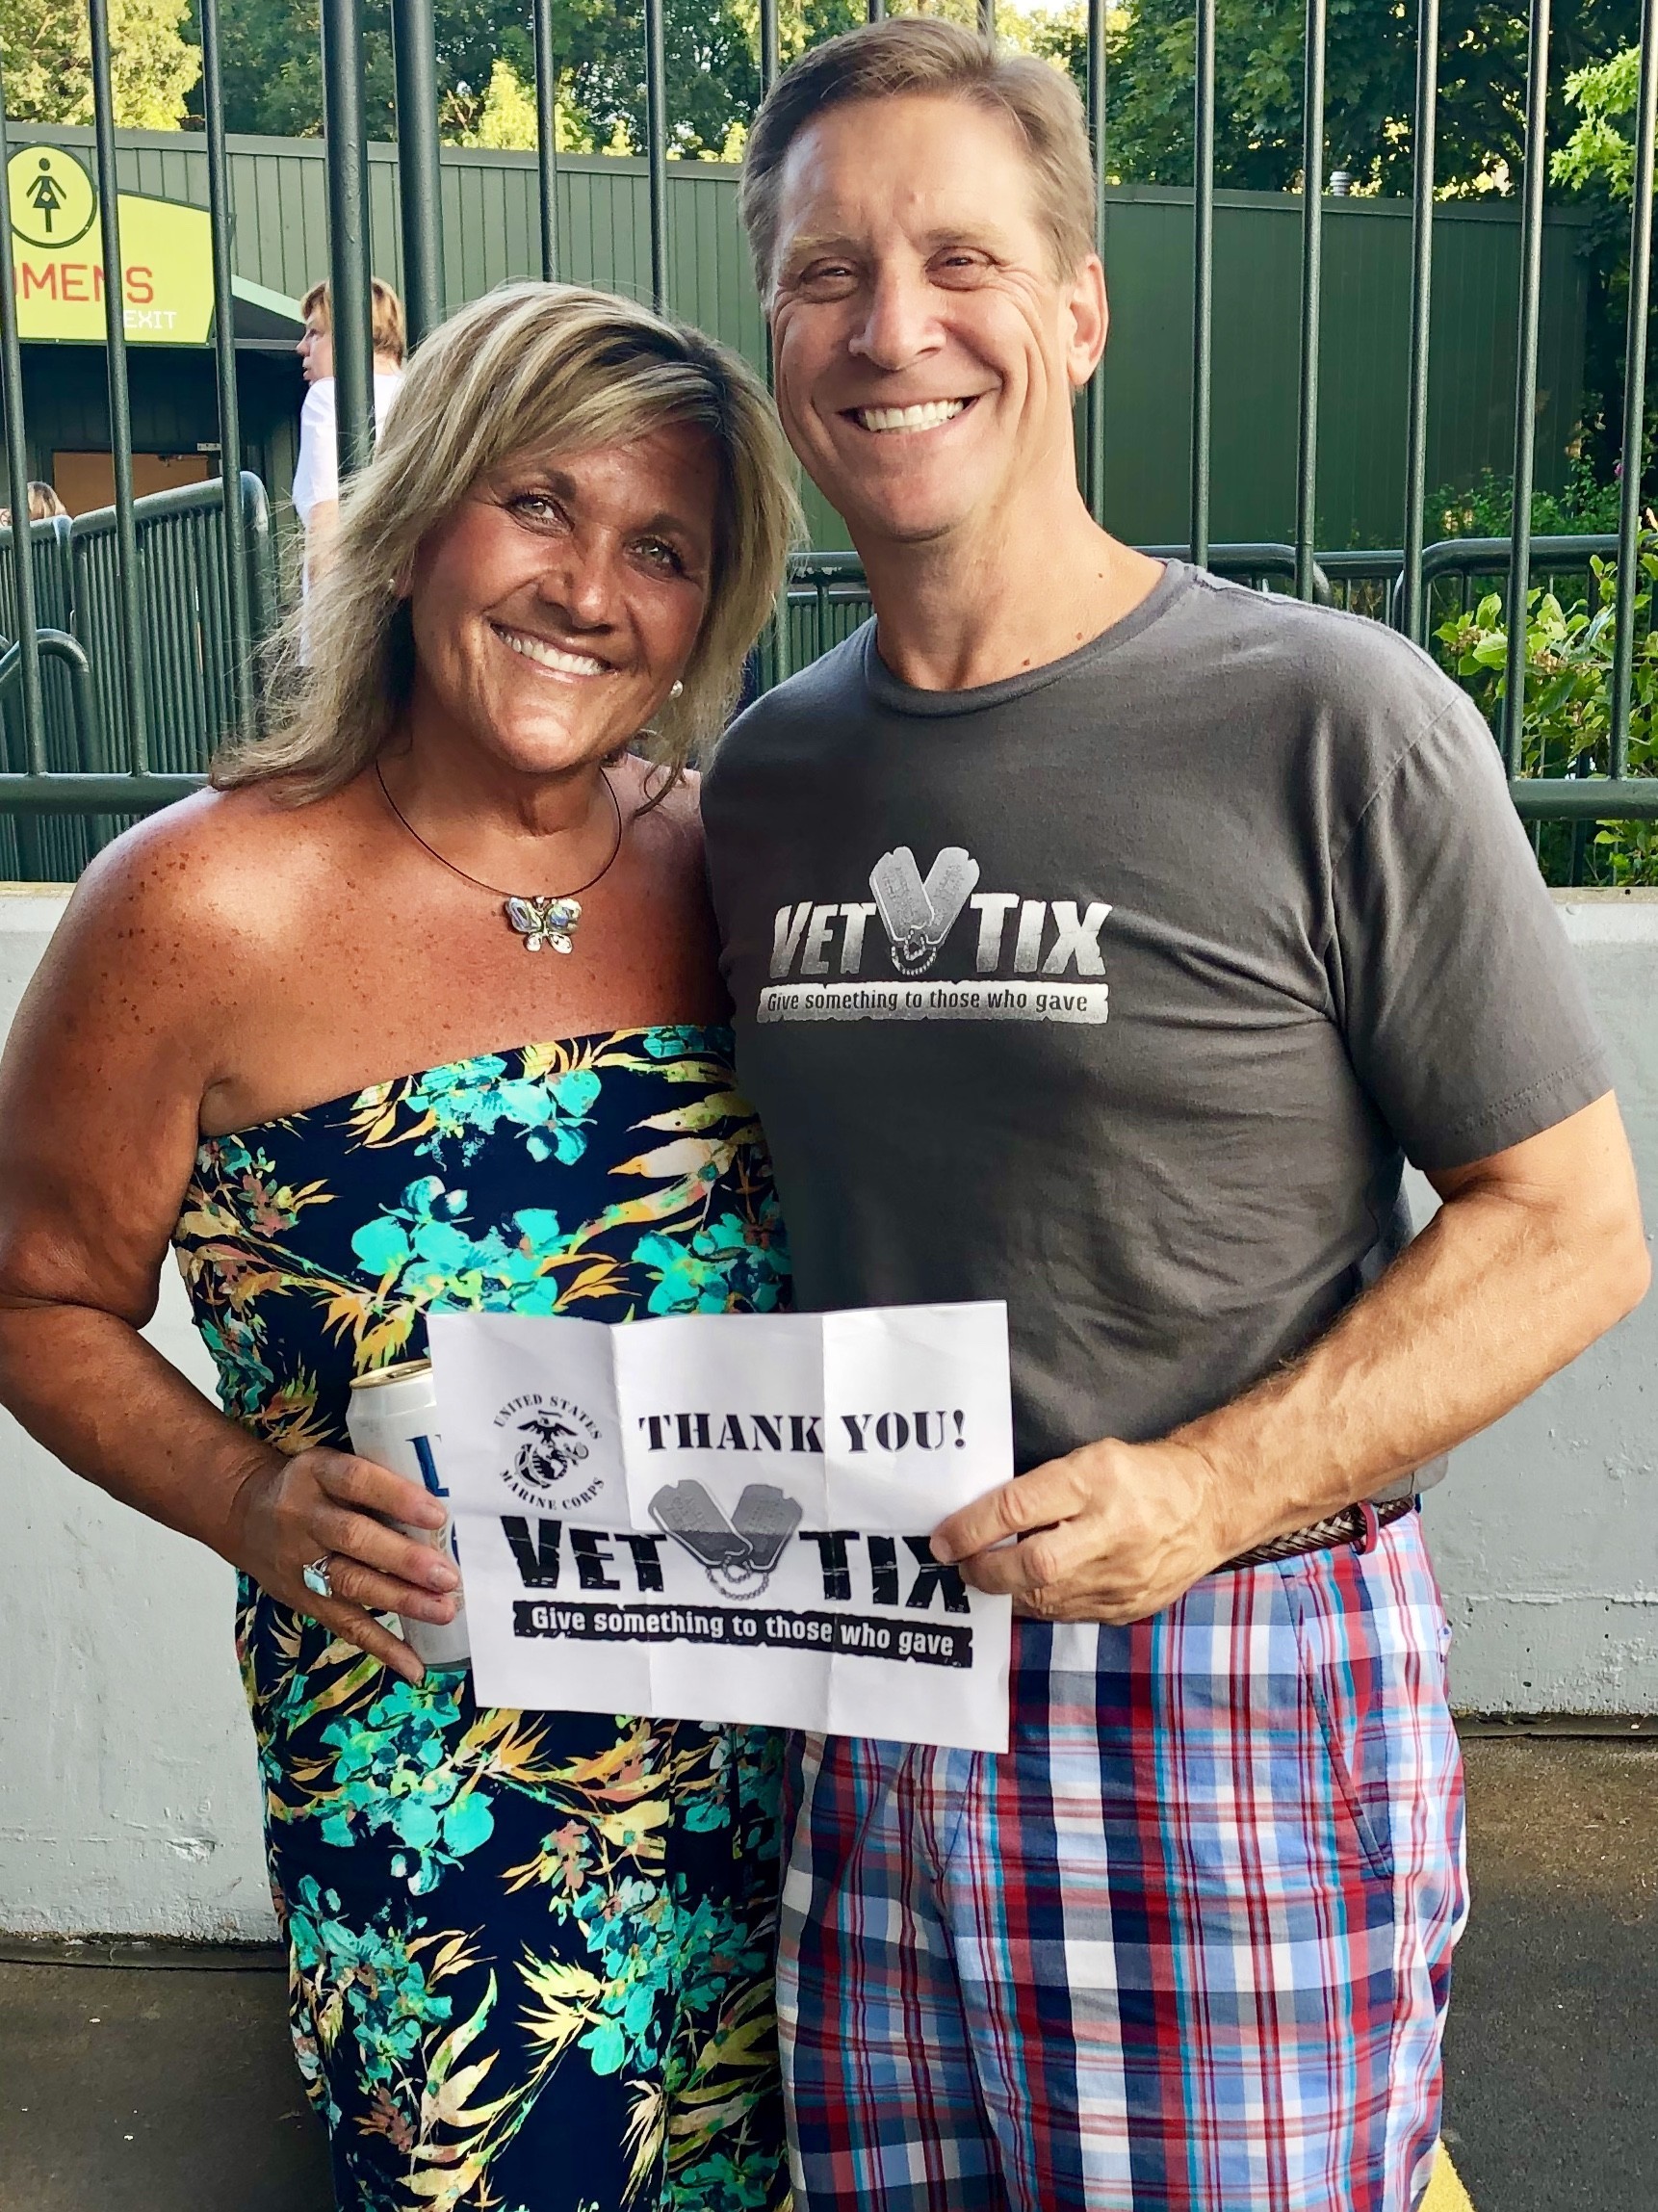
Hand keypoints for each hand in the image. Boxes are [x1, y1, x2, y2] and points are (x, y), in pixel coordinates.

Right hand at [226, 1445, 459, 1683]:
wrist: (245, 1513)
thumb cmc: (313, 1487)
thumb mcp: (332, 1466)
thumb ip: (376, 1483)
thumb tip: (442, 1514)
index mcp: (317, 1473)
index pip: (357, 1481)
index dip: (397, 1498)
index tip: (438, 1515)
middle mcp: (304, 1517)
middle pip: (353, 1538)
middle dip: (403, 1560)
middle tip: (447, 1576)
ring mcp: (300, 1561)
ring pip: (350, 1584)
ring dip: (400, 1600)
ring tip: (443, 1611)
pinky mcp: (302, 1599)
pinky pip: (343, 1625)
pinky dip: (381, 1646)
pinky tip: (413, 1664)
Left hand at [929, 1437, 1233, 1624]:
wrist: (1208, 1507)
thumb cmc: (1138, 1475)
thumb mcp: (1089, 1459)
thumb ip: (1040, 1490)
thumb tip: (981, 1522)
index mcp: (1097, 1481)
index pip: (1018, 1508)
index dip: (971, 1528)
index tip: (942, 1539)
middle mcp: (1111, 1531)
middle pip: (1031, 1566)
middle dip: (984, 1570)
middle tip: (959, 1565)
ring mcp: (1123, 1577)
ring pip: (1044, 1599)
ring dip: (1005, 1592)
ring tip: (986, 1576)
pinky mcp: (1128, 1608)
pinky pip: (1067, 1614)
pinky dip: (1039, 1604)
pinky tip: (1026, 1591)